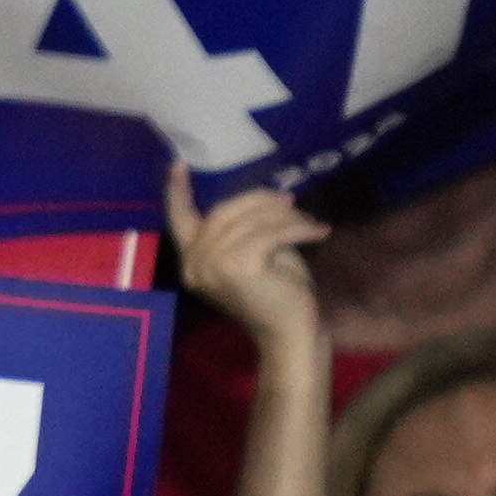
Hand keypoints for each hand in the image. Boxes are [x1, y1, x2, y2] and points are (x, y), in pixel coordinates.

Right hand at [171, 173, 325, 363]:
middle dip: (261, 201)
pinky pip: (270, 233)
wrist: (288, 331)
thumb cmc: (274, 293)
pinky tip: (318, 233)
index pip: (179, 220)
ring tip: (309, 224)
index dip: (177, 192)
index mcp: (191, 261)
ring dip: (287, 217)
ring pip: (251, 221)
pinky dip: (299, 229)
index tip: (178, 164)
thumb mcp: (253, 253)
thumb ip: (244, 229)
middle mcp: (193, 263)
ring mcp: (211, 266)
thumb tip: (263, 196)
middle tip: (292, 201)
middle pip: (223, 211)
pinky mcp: (236, 267)